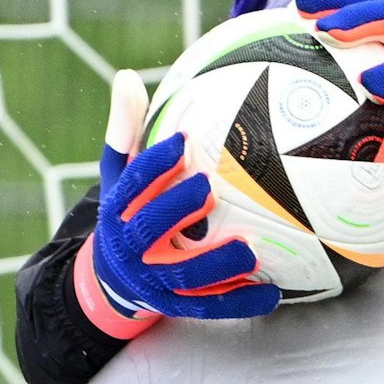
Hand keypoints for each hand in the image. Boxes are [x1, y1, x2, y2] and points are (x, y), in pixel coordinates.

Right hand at [73, 70, 281, 333]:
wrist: (113, 281)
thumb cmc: (129, 213)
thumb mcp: (119, 176)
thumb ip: (126, 131)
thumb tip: (126, 76)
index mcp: (117, 210)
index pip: (130, 185)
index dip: (153, 165)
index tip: (181, 142)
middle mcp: (130, 247)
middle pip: (149, 229)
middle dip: (176, 208)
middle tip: (209, 189)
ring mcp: (152, 280)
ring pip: (182, 275)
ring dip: (215, 263)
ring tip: (248, 251)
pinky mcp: (174, 305)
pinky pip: (208, 307)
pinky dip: (239, 303)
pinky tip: (271, 294)